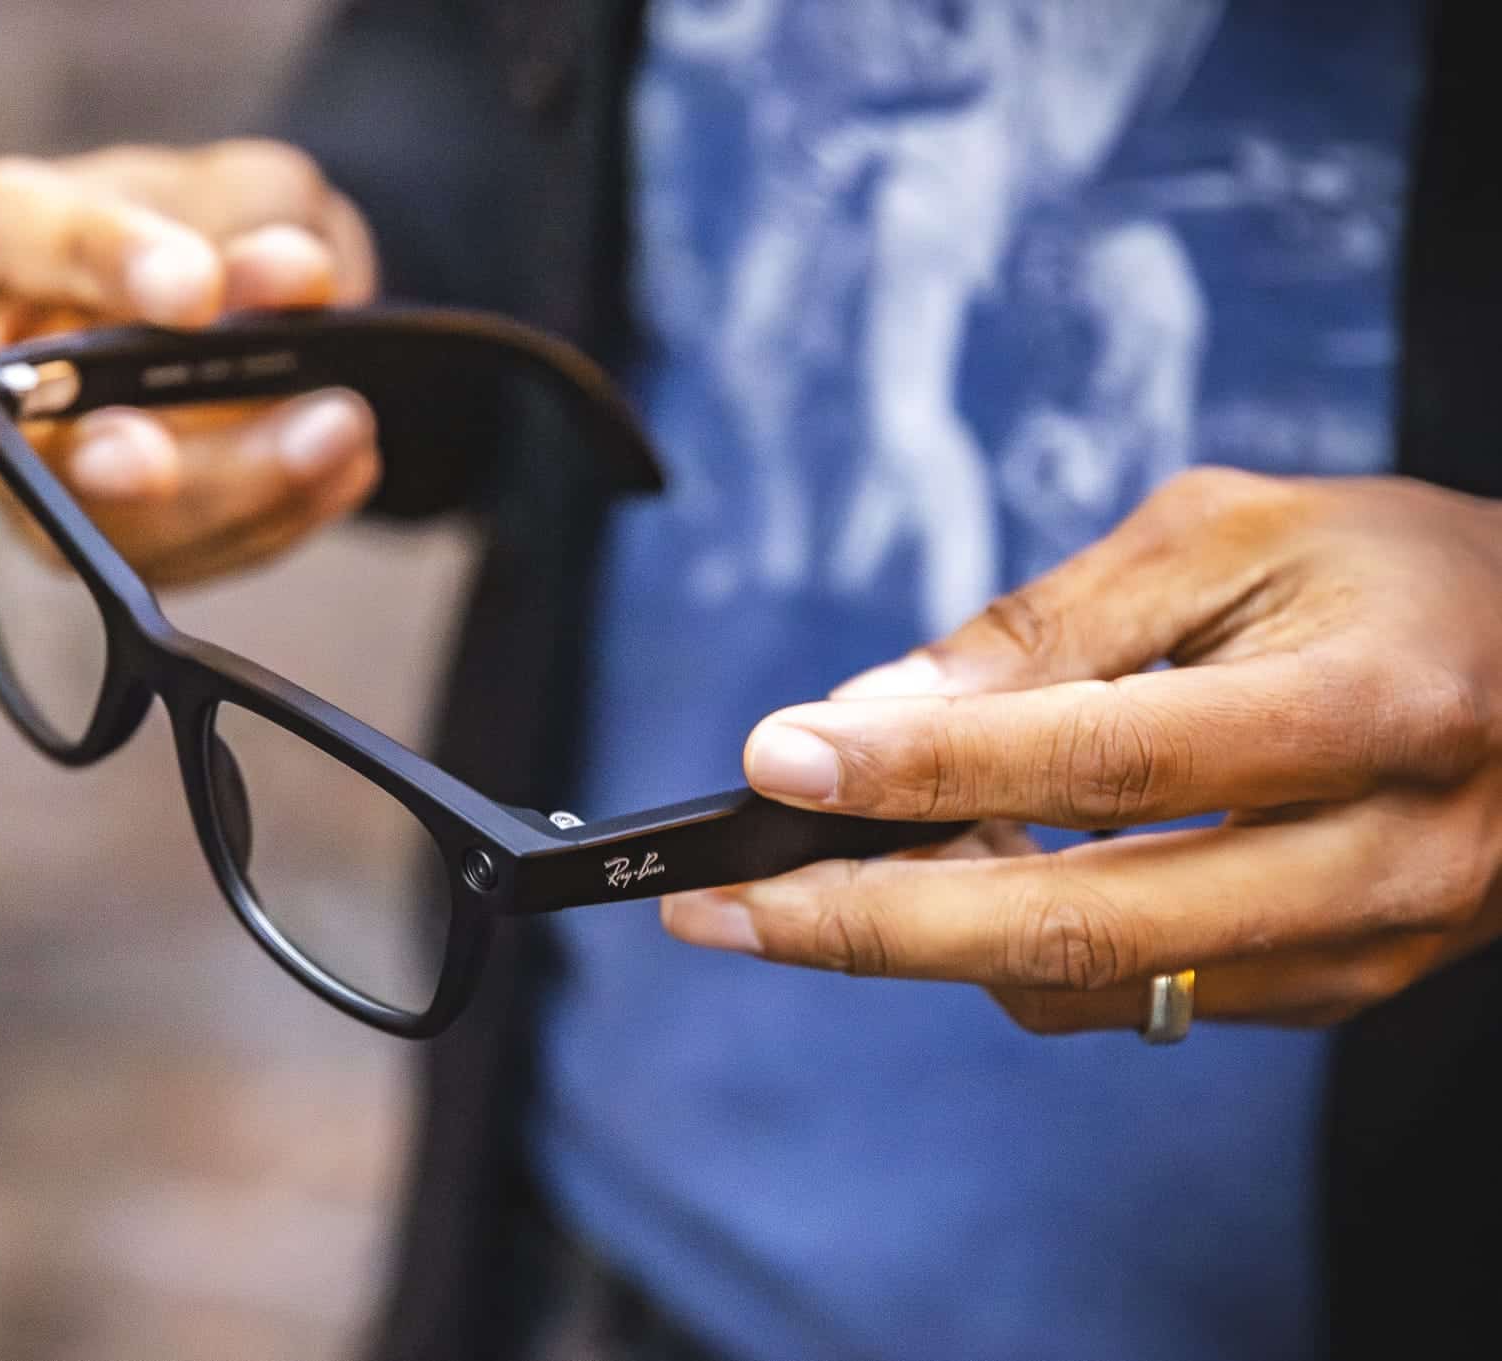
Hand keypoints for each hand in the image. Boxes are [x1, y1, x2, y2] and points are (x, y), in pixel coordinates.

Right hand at [0, 140, 382, 583]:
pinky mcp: (99, 542)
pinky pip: (175, 557)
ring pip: (101, 520)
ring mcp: (24, 476)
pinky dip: (265, 518)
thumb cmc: (195, 221)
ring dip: (230, 490)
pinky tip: (338, 473)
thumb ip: (257, 219)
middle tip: (184, 453)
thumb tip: (292, 279)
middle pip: (13, 432)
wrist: (232, 294)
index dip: (96, 264)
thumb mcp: (235, 189)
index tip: (196, 288)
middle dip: (115, 456)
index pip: (0, 238)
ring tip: (338, 436)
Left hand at [663, 469, 1501, 1033]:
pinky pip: (1129, 1000)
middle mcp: (1369, 857)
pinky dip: (1011, 947)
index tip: (776, 759)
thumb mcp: (1231, 530)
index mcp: (1364, 706)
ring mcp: (1355, 951)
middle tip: (711, 913)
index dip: (923, 764)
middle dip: (865, 925)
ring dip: (922, 937)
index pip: (1103, 755)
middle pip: (1075, 924)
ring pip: (1086, 986)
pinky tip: (956, 870)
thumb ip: (1052, 624)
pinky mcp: (1325, 995)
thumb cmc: (1400, 575)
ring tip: (824, 858)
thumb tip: (875, 710)